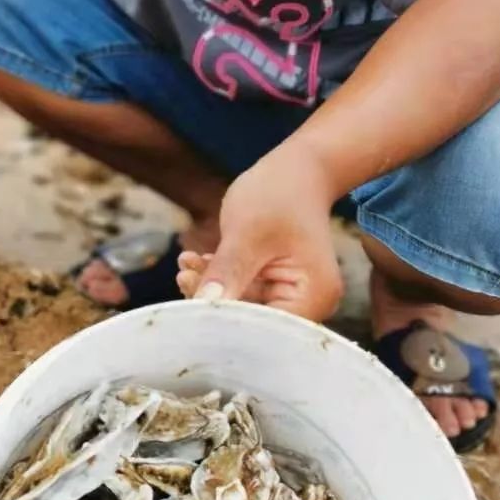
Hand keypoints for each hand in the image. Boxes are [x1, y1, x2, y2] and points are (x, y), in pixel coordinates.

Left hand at [175, 149, 343, 320]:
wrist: (297, 169)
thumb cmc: (280, 193)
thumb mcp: (248, 231)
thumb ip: (227, 271)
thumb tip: (204, 307)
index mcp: (314, 295)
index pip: (268, 330)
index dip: (229, 325)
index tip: (192, 309)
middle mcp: (308, 303)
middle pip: (255, 324)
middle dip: (216, 305)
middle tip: (184, 279)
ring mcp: (290, 295)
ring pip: (242, 309)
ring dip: (211, 290)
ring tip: (186, 266)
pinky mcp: (272, 286)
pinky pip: (240, 293)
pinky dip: (217, 279)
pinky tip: (194, 261)